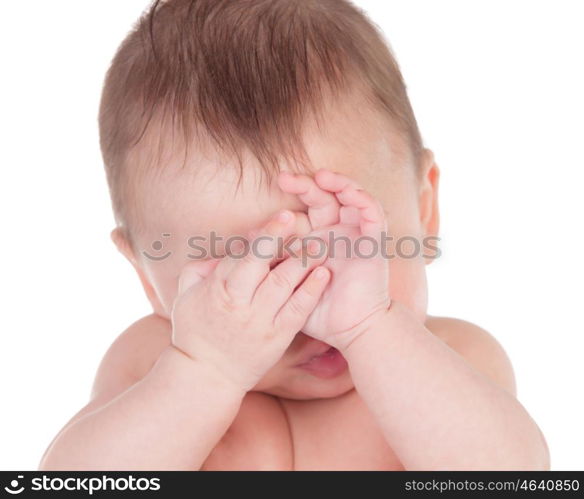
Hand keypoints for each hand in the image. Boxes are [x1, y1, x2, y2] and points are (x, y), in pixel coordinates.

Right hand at [170, 210, 329, 391]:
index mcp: (219, 290)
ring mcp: (261, 321)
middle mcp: (241, 303)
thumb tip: (221, 252)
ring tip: (320, 244)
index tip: (283, 216)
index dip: (266, 235)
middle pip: (264, 266)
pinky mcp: (278, 337)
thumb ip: (199, 270)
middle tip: (303, 222)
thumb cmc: (195, 331)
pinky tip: (323, 274)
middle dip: (284, 242)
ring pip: (284, 284)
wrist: (207, 375)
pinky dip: (311, 291)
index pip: (244, 256)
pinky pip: (297, 311)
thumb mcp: (185, 297)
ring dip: (303, 262)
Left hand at [278, 170, 390, 350]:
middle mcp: (338, 233)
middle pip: (325, 198)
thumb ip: (272, 259)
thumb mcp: (289, 281)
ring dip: (338, 183)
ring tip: (320, 176)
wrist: (350, 330)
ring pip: (352, 197)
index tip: (270, 190)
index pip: (305, 209)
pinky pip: (374, 213)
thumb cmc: (319, 310)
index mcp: (317, 239)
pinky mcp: (374, 242)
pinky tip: (349, 192)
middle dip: (306, 185)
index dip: (290, 197)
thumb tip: (247, 236)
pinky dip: (363, 199)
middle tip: (284, 177)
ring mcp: (357, 235)